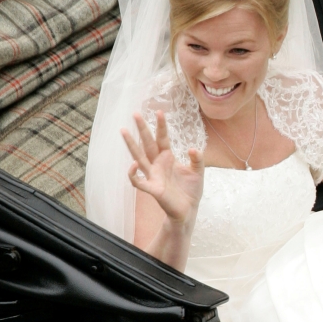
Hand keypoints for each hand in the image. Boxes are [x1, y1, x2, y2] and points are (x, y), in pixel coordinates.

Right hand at [122, 111, 203, 225]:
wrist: (188, 210)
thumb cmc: (190, 190)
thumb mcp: (198, 172)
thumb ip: (197, 159)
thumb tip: (193, 148)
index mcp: (168, 158)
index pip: (162, 138)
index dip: (161, 126)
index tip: (159, 111)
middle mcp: (158, 164)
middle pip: (147, 144)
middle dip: (142, 129)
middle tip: (135, 113)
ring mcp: (153, 175)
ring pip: (138, 157)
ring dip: (131, 145)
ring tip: (124, 131)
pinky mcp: (153, 189)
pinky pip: (138, 181)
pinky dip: (133, 174)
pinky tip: (134, 165)